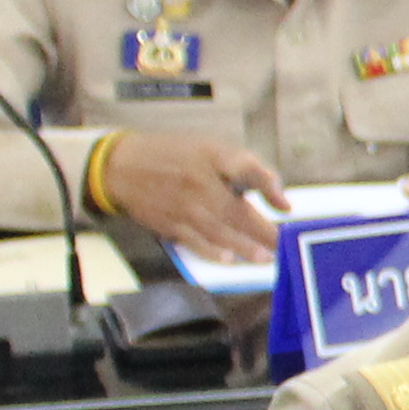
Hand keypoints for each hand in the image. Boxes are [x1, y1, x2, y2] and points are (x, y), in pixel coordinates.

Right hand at [102, 129, 288, 261]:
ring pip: (218, 231)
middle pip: (236, 210)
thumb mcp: (211, 149)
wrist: (122, 166)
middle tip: (284, 245)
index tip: (286, 207)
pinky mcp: (170, 224)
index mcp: (212, 158)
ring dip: (244, 247)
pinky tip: (229, 260)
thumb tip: (277, 194)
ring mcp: (183, 206)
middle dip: (262, 231)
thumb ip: (246, 168)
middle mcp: (198, 182)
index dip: (268, 186)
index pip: (245, 169)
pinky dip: (212, 252)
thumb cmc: (175, 156)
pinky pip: (194, 241)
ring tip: (265, 259)